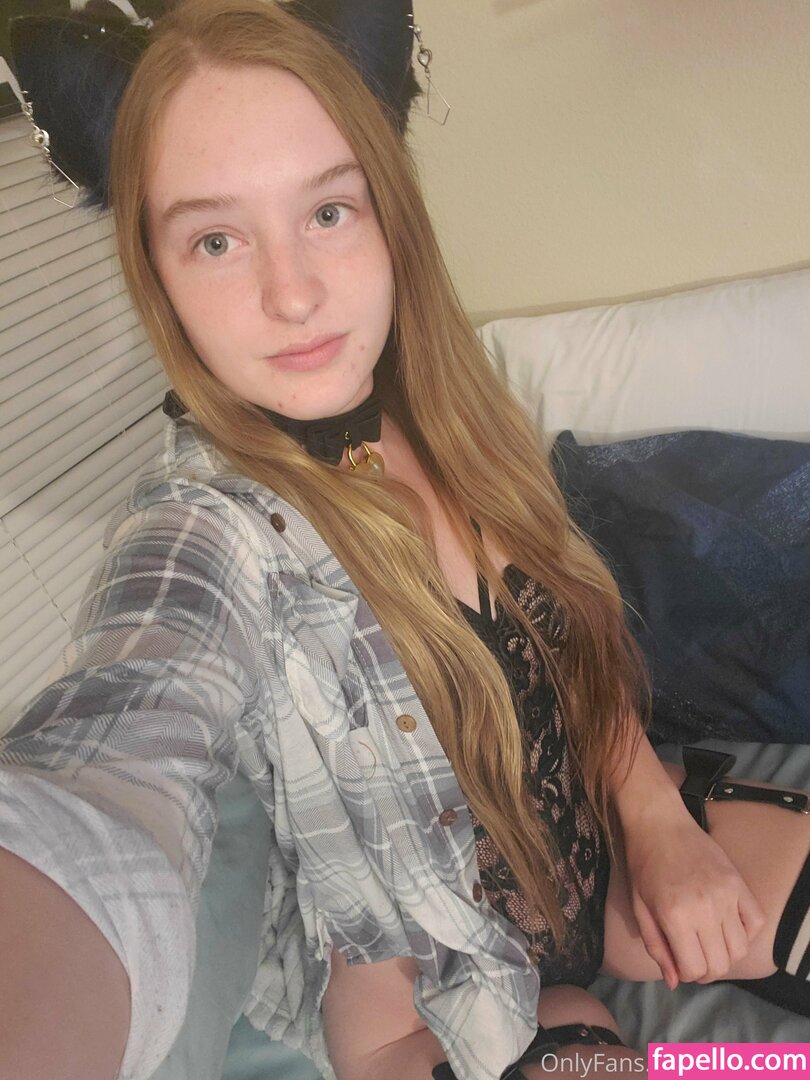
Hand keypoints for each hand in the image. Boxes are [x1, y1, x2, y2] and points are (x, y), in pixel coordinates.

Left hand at [621, 810, 766, 988]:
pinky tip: (727, 925)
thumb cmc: (643, 865)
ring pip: (740, 949)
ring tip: (709, 942)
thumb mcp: (639, 907)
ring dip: (725, 954)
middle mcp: (705, 909)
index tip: (678, 961)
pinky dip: (746, 932)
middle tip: (694, 955)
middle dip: (705, 969)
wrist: (659, 823)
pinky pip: (757, 922)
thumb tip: (674, 982)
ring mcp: (726, 895)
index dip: (685, 973)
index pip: (694, 969)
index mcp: (675, 916)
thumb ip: (657, 947)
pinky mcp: (739, 883)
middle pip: (720, 965)